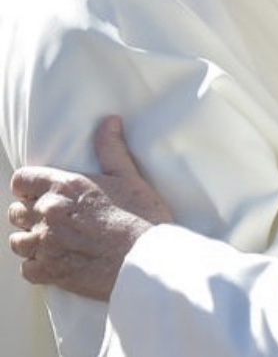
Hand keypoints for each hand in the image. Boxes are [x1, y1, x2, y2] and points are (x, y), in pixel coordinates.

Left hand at [7, 115, 173, 299]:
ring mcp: (46, 245)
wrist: (144, 259)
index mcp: (65, 187)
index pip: (22, 180)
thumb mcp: (129, 175)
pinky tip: (55, 259)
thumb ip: (111, 148)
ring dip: (30, 238)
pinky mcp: (49, 273)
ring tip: (51, 237)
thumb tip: (109, 121)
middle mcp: (48, 214)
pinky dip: (37, 265)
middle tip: (52, 214)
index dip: (29, 184)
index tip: (40, 189)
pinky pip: (27, 268)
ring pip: (17, 241)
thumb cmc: (141, 215)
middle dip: (30, 211)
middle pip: (17, 211)